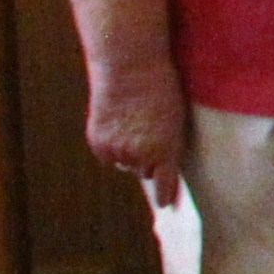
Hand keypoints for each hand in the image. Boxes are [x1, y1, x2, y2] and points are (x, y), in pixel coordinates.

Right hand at [84, 49, 185, 206]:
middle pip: (144, 170)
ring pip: (124, 163)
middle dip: (147, 160)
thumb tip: (158, 164)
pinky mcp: (98, 143)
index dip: (164, 193)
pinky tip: (117, 125)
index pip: (165, 182)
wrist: (130, 69)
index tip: (164, 203)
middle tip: (148, 136)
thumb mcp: (175, 119)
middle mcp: (139, 155)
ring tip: (133, 125)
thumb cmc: (162, 89)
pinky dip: (111, 146)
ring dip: (128, 152)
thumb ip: (168, 144)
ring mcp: (116, 150)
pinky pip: (107, 155)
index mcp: (165, 149)